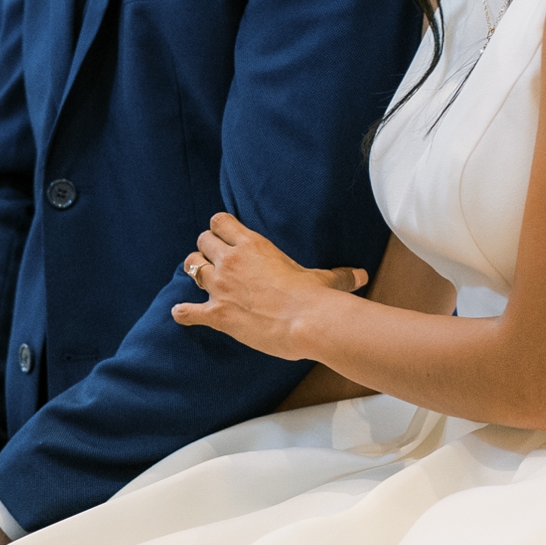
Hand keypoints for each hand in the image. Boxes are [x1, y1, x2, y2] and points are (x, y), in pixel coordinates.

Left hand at [172, 213, 367, 358]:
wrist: (309, 323)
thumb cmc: (317, 297)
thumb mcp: (327, 280)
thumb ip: (341, 275)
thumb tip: (363, 275)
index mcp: (253, 245)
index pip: (219, 221)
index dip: (219, 229)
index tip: (225, 238)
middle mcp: (232, 261)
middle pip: (201, 241)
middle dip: (206, 250)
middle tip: (215, 262)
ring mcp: (222, 287)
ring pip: (191, 267)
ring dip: (195, 273)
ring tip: (201, 281)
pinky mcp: (217, 314)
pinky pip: (187, 311)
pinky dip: (184, 313)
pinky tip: (182, 314)